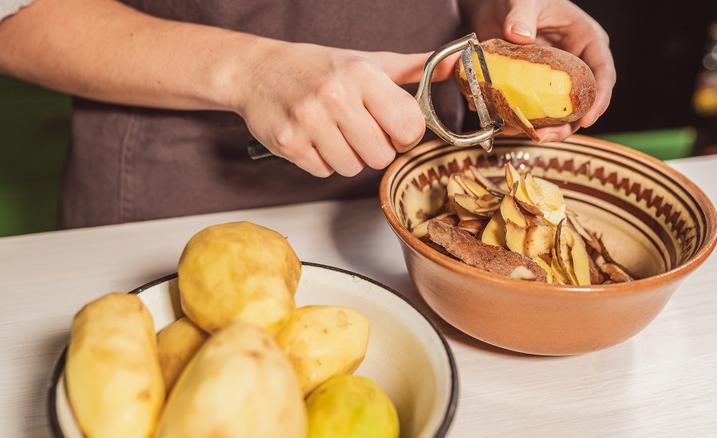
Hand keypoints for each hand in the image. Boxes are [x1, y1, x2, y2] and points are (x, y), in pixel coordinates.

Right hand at [231, 39, 455, 176]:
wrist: (257, 71)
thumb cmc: (318, 68)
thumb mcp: (368, 61)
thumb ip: (416, 69)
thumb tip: (459, 64)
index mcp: (362, 74)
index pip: (409, 127)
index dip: (404, 134)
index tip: (391, 126)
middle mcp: (335, 96)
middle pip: (382, 156)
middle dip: (374, 148)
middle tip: (357, 129)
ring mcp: (309, 122)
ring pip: (353, 169)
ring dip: (347, 156)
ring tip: (332, 131)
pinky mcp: (289, 144)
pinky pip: (324, 173)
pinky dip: (322, 162)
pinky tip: (313, 138)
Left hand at [464, 0, 615, 142]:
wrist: (493, 6)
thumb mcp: (524, 0)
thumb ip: (522, 15)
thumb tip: (520, 35)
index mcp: (586, 40)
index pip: (603, 73)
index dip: (599, 99)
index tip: (587, 120)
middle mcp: (575, 64)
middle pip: (580, 103)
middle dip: (565, 125)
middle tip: (545, 136)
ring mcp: (552, 81)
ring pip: (556, 114)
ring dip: (539, 129)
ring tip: (520, 134)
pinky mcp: (531, 89)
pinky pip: (529, 110)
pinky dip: (516, 120)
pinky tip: (502, 124)